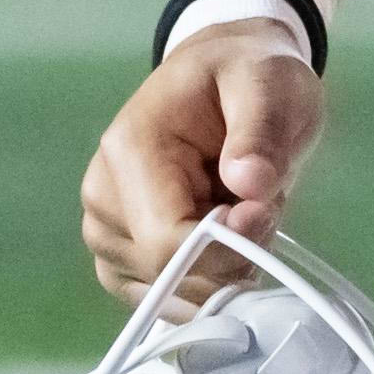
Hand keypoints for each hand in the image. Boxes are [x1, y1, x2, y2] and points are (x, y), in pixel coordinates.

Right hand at [80, 21, 328, 301]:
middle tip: (260, 203)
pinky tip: (221, 235)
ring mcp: (104, 229)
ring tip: (237, 207)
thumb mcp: (270, 84)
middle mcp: (103, 194)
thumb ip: (261, 133)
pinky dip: (203, 279)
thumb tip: (250, 185)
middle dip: (229, 256)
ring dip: (220, 267)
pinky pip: (162, 297)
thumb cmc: (248, 76)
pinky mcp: (117, 255)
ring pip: (169, 292)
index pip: (166, 240)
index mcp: (130, 149)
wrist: (226, 76)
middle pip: (168, 273)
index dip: (226, 248)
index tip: (267, 216)